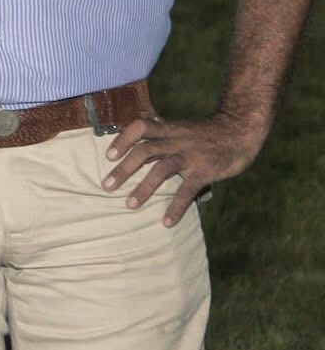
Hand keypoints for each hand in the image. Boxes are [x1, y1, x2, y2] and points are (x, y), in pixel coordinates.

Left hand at [104, 109, 264, 226]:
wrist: (242, 130)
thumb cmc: (208, 133)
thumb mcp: (183, 129)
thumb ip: (163, 138)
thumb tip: (138, 148)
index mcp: (170, 129)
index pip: (140, 127)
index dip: (123, 139)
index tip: (108, 155)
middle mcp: (177, 140)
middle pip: (145, 150)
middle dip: (124, 169)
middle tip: (106, 186)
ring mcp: (191, 155)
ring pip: (161, 169)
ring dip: (143, 188)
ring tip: (129, 206)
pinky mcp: (205, 171)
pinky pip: (187, 190)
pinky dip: (176, 207)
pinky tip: (166, 222)